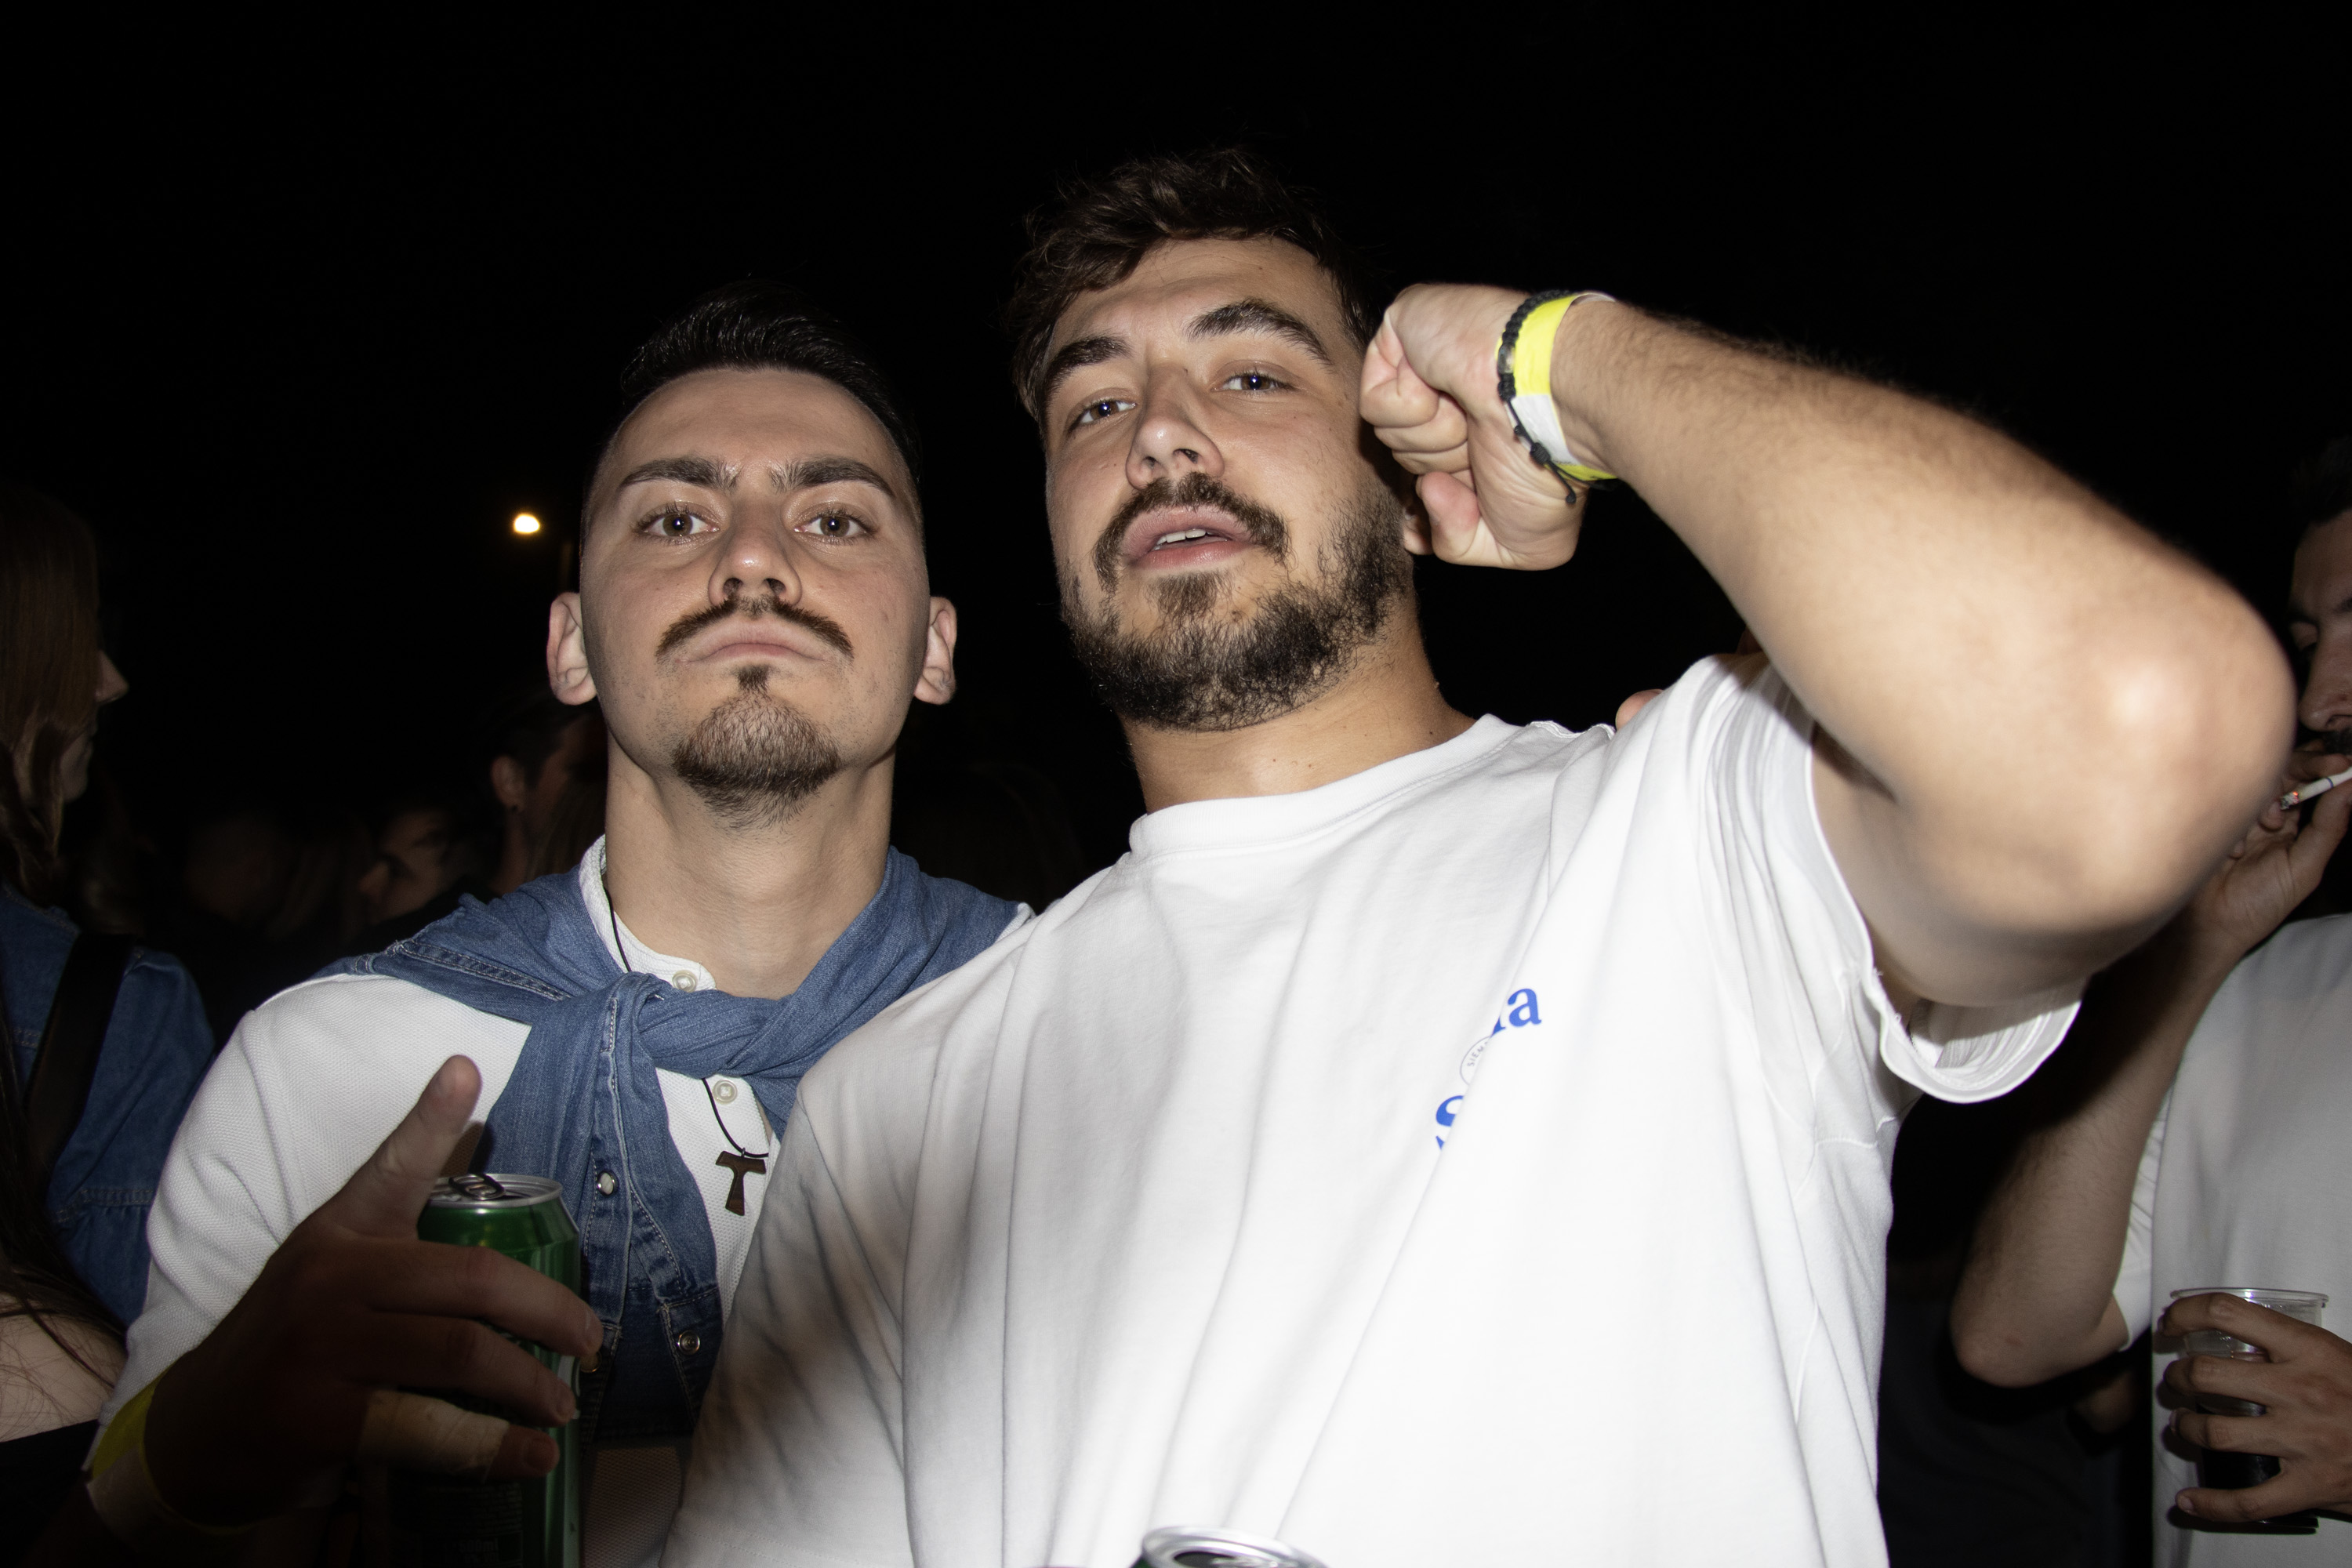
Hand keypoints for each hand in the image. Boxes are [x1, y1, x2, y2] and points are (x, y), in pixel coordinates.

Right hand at [140, 1057, 603, 1526]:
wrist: (204, 1424)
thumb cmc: (296, 1336)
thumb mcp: (336, 1265)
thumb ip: (401, 1217)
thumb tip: (476, 1138)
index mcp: (341, 1232)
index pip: (391, 1167)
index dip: (430, 1119)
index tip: (466, 1070)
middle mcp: (331, 1279)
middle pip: (470, 1280)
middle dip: (548, 1310)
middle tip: (589, 1340)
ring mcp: (322, 1347)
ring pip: (458, 1354)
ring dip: (527, 1383)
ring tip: (564, 1405)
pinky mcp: (318, 1417)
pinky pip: (423, 1427)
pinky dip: (487, 1447)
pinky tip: (528, 1458)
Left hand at [1359, 283, 1592, 569]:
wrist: (1558, 406)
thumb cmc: (1550, 467)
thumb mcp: (1519, 545)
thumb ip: (1456, 543)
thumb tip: (1422, 497)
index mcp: (1471, 437)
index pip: (1415, 480)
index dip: (1430, 502)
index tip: (1457, 495)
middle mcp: (1445, 400)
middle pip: (1400, 463)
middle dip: (1442, 470)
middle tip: (1483, 448)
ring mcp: (1422, 361)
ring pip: (1386, 436)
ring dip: (1436, 442)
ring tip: (1477, 417)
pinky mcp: (1401, 329)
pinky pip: (1375, 404)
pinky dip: (1416, 413)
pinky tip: (1452, 393)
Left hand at [2161, 1293, 2351, 1521]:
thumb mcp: (2337, 1356)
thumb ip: (2288, 1349)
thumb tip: (2232, 1344)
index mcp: (2309, 1349)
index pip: (2225, 1313)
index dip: (2185, 1313)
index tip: (2172, 1324)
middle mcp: (2301, 1391)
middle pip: (2206, 1375)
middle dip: (2179, 1378)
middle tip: (2178, 1381)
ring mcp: (2304, 1441)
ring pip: (2214, 1433)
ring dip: (2186, 1428)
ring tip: (2184, 1425)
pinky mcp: (2310, 1486)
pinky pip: (2247, 1500)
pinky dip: (2212, 1504)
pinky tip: (2191, 1502)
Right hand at [2173, 749, 2351, 970]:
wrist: (2207, 925)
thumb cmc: (2258, 904)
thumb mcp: (2305, 868)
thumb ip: (2328, 828)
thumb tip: (2349, 788)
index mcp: (2294, 826)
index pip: (2313, 785)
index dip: (2327, 770)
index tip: (2343, 763)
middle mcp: (2266, 814)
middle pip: (2288, 772)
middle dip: (2308, 768)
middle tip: (2327, 767)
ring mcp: (2237, 813)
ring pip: (2259, 782)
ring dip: (2270, 800)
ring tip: (2268, 826)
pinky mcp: (2210, 815)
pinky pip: (2227, 798)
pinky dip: (2237, 820)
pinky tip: (2234, 847)